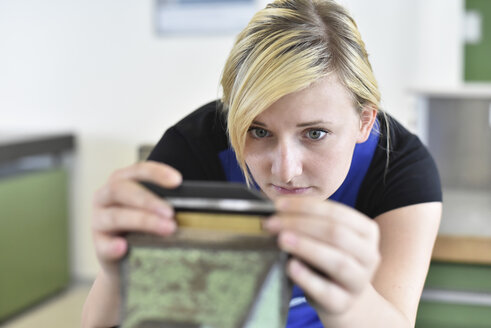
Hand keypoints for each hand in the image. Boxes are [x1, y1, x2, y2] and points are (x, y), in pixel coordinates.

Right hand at [91, 161, 181, 277]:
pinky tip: (124, 247)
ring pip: (115, 216)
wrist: (125, 263)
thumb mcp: (152, 211)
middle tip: (171, 213)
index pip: (137, 171)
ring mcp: (98, 221)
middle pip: (121, 190)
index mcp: (120, 182)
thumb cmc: (142, 229)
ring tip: (167, 229)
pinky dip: (114, 246)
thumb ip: (165, 202)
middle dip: (149, 200)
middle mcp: (105, 197)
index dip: (156, 173)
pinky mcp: (98, 246)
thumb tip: (197, 201)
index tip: (177, 181)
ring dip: (143, 221)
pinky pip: (104, 245)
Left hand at [263, 196, 380, 318]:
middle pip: (336, 233)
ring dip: (306, 247)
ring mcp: (359, 282)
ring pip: (337, 261)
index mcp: (367, 231)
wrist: (342, 299)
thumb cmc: (328, 260)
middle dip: (300, 224)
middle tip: (272, 223)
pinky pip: (326, 291)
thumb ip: (309, 222)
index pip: (337, 213)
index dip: (306, 206)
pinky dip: (306, 277)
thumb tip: (278, 208)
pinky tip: (290, 266)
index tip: (278, 205)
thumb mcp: (324, 238)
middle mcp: (369, 254)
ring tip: (281, 240)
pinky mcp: (343, 303)